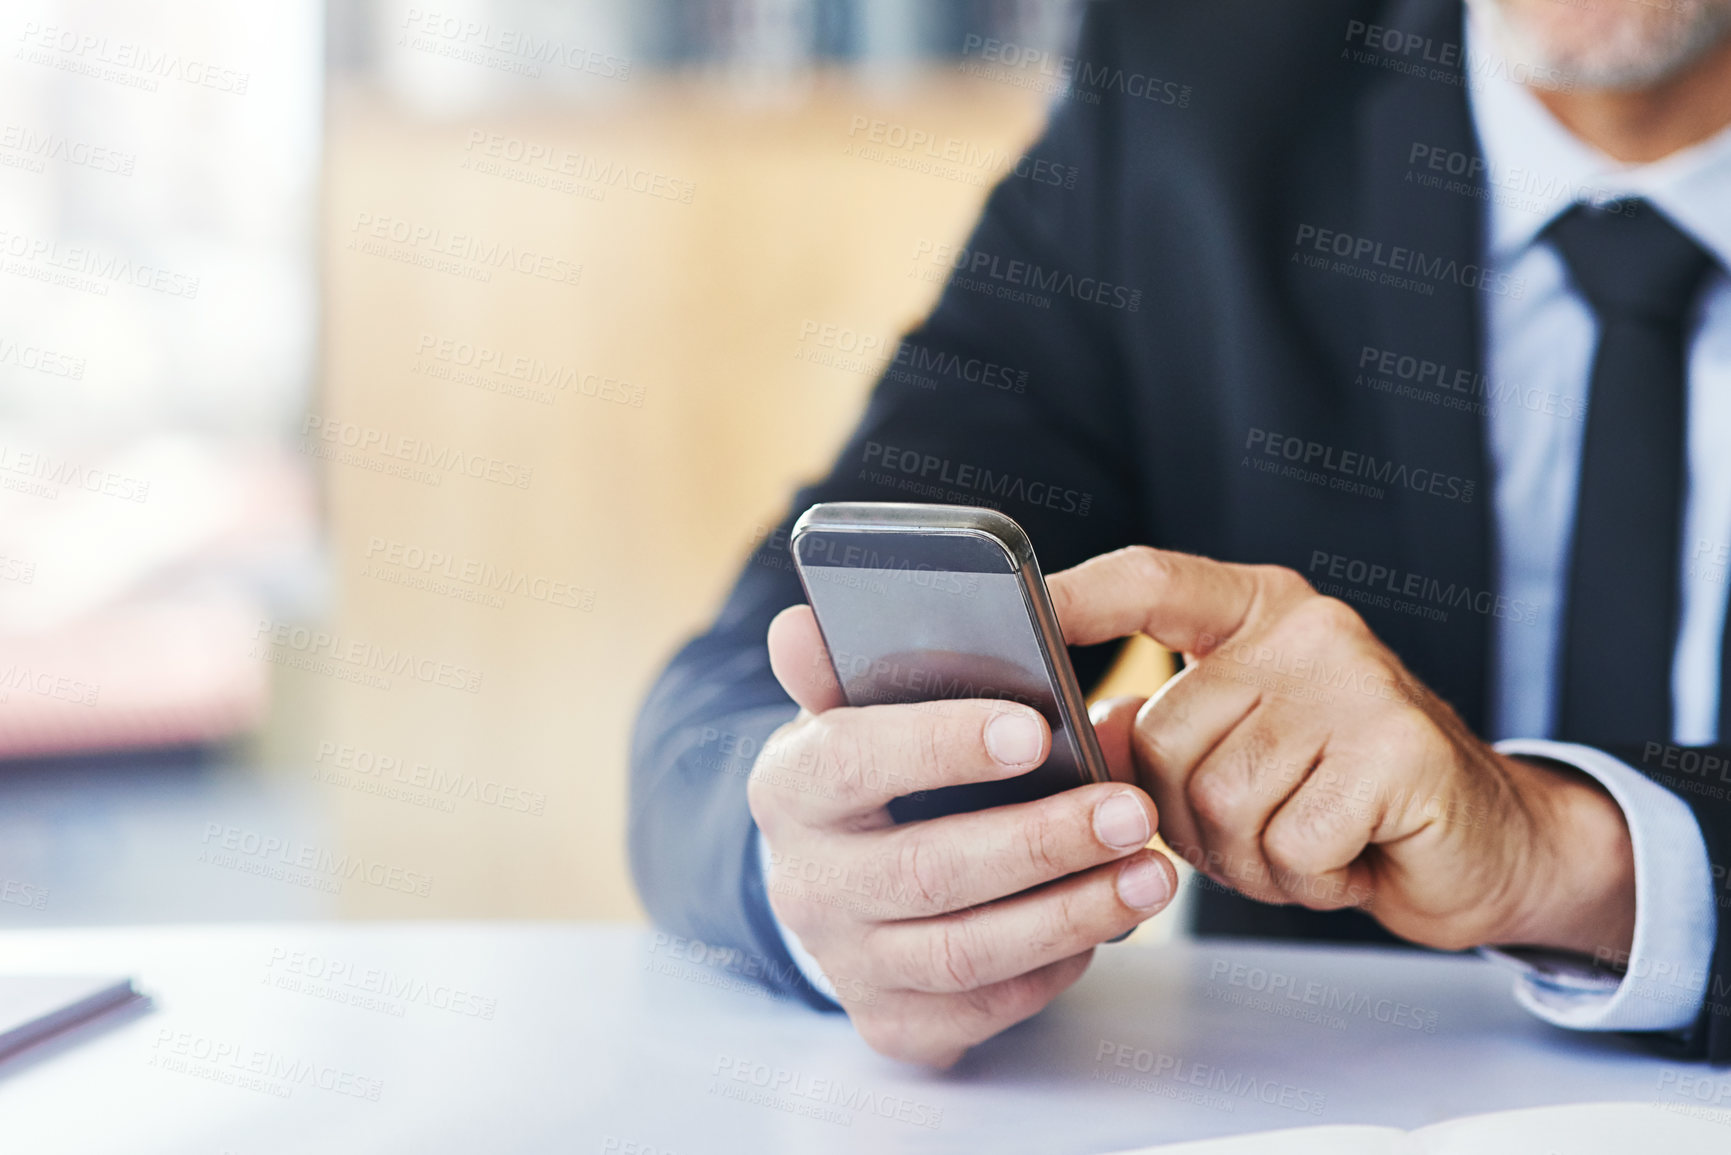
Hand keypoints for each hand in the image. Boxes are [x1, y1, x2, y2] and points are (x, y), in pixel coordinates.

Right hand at [747, 605, 1177, 1067]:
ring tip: (1151, 873)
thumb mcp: (852, 710)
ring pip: (966, 951)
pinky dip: (1056, 966)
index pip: (853, 760)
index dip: (942, 746)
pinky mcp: (894, 1023)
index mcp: (791, 786)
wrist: (841, 883)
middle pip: (926, 870)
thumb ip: (841, 667)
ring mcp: (848, 962)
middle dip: (1041, 841)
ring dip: (1071, 913)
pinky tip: (1109, 922)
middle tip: (1131, 810)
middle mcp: (807, 884)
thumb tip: (799, 627)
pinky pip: (987, 1006)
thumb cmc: (873, 777)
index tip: (1035, 729)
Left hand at [1048, 547, 1634, 958]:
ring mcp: (1358, 683)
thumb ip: (1164, 728)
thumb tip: (1079, 725)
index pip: (1150, 580)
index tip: (1019, 601)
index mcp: (1257, 612)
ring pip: (1221, 801)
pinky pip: (1290, 845)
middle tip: (1261, 830)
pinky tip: (1353, 857)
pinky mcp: (1400, 751)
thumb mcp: (1244, 750)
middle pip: (1164, 738)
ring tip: (1310, 842)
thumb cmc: (1342, 799)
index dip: (1079, 594)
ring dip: (1252, 859)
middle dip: (1190, 820)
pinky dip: (1308, 879)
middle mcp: (1306, 630)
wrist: (1489, 846)